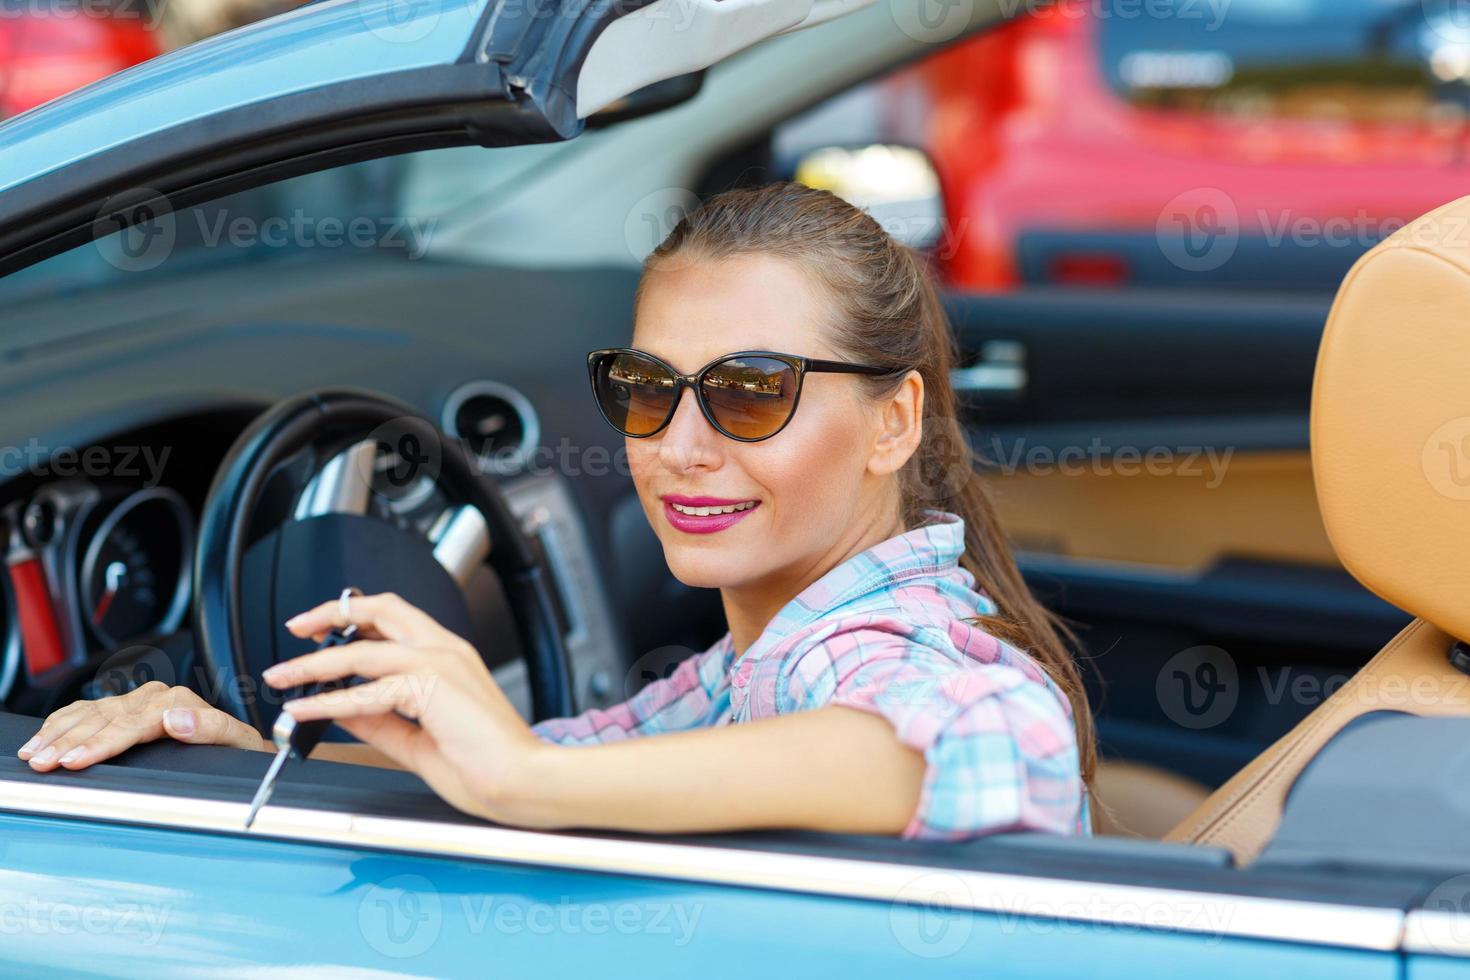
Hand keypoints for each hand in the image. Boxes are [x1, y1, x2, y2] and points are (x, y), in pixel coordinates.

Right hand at [18, 682, 266, 770]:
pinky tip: (43, 736)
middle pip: (104, 719)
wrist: (243, 747)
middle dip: (69, 742)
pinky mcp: (125, 708)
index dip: (101, 743)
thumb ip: (211, 727)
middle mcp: (155, 698)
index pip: (131, 724)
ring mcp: (138, 701)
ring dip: (58, 733)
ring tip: (34, 753)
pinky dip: (61, 723)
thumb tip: (176, 718)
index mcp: (179, 703)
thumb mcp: (239, 741)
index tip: (77, 759)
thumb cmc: (240, 749)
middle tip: (43, 762)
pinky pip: (87, 710)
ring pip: (90, 714)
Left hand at [268, 592, 547, 822]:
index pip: (394, 620)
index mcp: (449, 657)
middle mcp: (445, 650)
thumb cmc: (486, 765)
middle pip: (380, 609)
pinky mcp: (431, 687)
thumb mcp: (418, 740)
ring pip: (362, 650)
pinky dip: (328, 700)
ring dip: (314, 661)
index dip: (354, 620)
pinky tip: (304, 708)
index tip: (320, 631)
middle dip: (332, 612)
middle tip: (297, 626)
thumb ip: (381, 722)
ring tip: (283, 675)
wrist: (522, 780)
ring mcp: (440, 664)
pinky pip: (366, 691)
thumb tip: (341, 710)